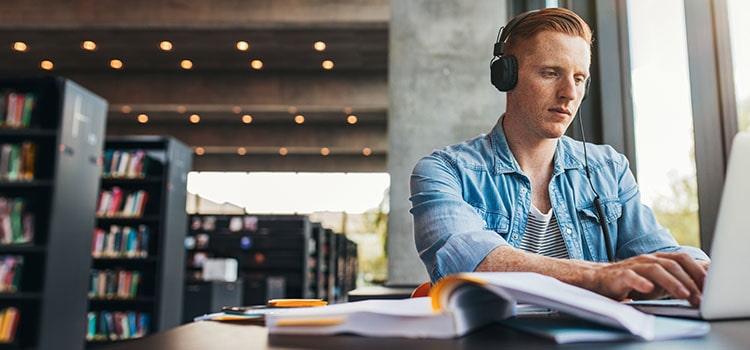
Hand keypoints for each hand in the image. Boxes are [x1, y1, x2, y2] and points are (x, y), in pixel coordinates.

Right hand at [592, 252, 706, 305]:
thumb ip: (677, 280)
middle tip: (699, 298)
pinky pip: (630, 276)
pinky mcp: (619, 275)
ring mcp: (633, 266)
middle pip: (672, 265)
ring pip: (655, 269)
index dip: (698, 271)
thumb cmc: (632, 281)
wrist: (600, 279)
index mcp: (659, 259)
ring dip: (672, 282)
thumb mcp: (658, 281)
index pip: (682, 259)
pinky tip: (648, 289)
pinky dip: (640, 282)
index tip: (710, 287)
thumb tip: (703, 284)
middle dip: (689, 282)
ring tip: (683, 295)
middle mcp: (648, 259)